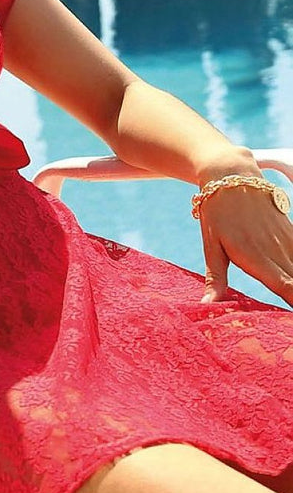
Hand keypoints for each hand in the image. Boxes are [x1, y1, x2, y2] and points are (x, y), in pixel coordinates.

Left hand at [200, 182, 292, 306]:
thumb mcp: (212, 245)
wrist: (232, 174)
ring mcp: (287, 240)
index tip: (292, 318)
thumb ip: (216, 278)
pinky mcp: (291, 231)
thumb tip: (208, 306)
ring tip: (291, 295)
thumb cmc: (217, 211)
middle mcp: (277, 251)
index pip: (286, 288)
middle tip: (287, 319)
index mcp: (256, 258)